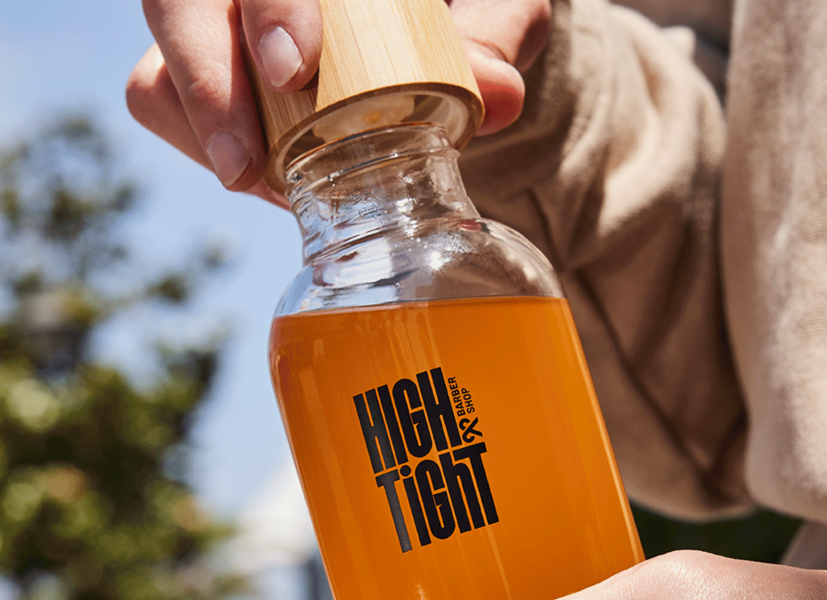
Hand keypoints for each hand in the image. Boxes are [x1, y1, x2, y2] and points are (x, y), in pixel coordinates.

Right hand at [125, 0, 550, 197]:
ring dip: (203, 135)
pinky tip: (274, 184)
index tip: (294, 69)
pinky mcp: (208, 81)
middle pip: (176, 4)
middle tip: (245, 165)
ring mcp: (218, 29)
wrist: (434, 32)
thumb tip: (498, 95)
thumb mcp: (491, 3)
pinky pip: (169, 112)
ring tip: (262, 183)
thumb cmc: (457, 8)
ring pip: (157, 70)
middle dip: (200, 80)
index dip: (267, 3)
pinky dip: (214, 153)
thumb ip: (493, 33)